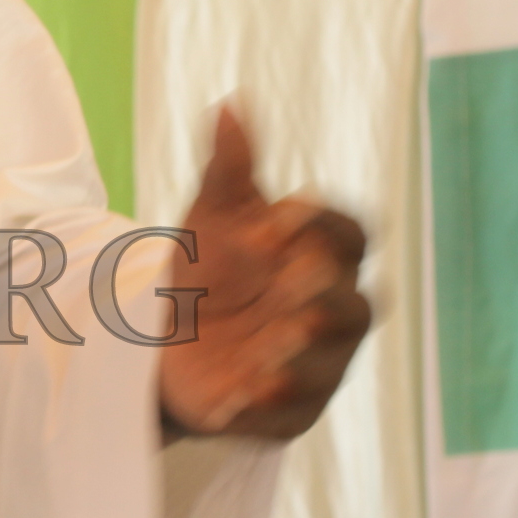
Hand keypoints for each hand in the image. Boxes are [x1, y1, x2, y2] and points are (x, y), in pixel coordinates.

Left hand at [155, 107, 371, 439]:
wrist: (162, 340)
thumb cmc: (209, 271)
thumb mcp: (212, 217)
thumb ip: (229, 168)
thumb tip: (231, 105)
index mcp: (324, 257)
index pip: (350, 235)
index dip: (320, 224)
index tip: (272, 217)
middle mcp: (332, 312)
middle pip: (355, 304)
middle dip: (324, 293)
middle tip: (289, 284)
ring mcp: (317, 366)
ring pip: (330, 363)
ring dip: (302, 353)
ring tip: (270, 346)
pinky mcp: (289, 412)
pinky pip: (289, 412)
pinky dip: (264, 404)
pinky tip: (236, 395)